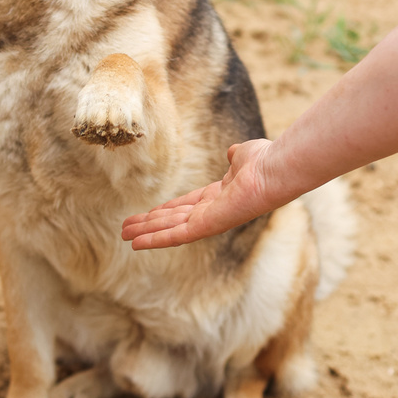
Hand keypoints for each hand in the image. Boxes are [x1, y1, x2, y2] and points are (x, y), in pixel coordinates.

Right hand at [121, 138, 275, 249]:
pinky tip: (137, 243)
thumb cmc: (263, 161)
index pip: (186, 206)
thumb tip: (232, 153)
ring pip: (170, 229)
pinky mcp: (206, 226)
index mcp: (220, 196)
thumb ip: (235, 156)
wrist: (273, 170)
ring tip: (125, 235)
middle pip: (173, 220)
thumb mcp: (243, 155)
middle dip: (150, 224)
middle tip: (127, 229)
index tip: (149, 213)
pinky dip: (155, 240)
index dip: (166, 210)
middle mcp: (212, 212)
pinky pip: (176, 236)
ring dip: (146, 232)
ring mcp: (209, 221)